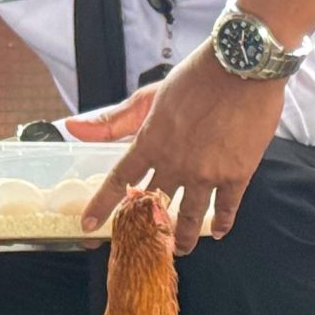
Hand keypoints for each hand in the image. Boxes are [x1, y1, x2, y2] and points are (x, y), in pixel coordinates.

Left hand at [78, 46, 287, 253]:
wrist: (242, 66)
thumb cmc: (195, 77)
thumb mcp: (149, 95)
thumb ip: (112, 119)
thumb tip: (72, 128)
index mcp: (150, 143)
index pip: (119, 181)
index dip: (102, 204)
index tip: (89, 224)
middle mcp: (174, 164)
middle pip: (155, 207)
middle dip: (148, 228)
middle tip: (147, 242)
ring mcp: (206, 173)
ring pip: (189, 218)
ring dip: (183, 237)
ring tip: (181, 248)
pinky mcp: (237, 175)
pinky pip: (226, 209)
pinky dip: (221, 223)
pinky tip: (218, 231)